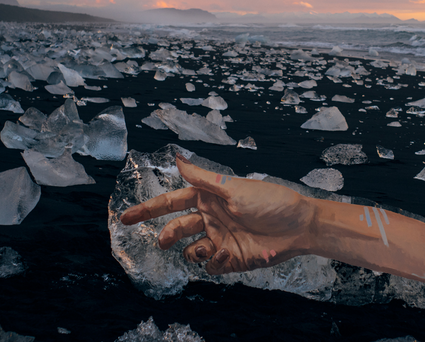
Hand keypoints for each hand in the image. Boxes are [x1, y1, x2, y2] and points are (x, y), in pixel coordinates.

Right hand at [119, 153, 316, 274]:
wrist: (299, 227)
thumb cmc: (270, 201)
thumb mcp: (233, 187)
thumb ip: (202, 178)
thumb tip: (176, 158)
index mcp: (208, 198)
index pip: (171, 203)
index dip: (148, 210)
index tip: (125, 218)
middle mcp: (210, 218)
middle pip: (176, 228)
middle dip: (167, 235)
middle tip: (163, 241)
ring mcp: (220, 239)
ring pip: (190, 250)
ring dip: (194, 250)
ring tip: (211, 245)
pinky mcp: (231, 260)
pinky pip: (210, 266)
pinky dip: (214, 262)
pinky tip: (228, 253)